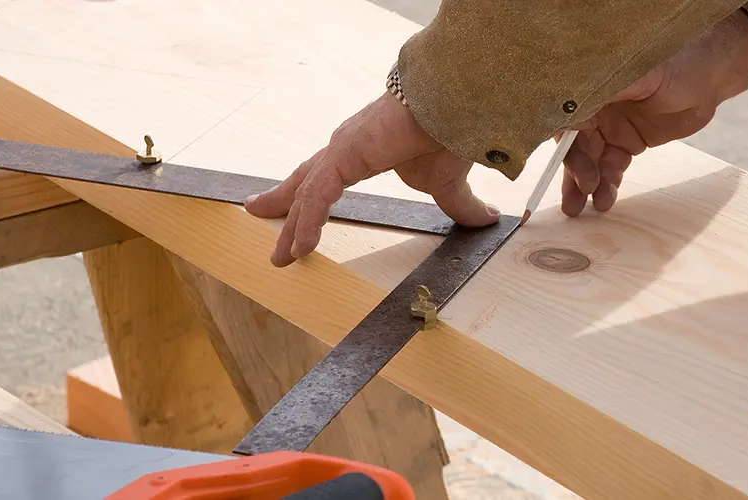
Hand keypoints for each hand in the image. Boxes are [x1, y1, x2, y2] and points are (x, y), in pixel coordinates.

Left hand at [244, 92, 498, 267]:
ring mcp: (341, 149)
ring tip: (281, 257)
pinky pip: (318, 195)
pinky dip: (308, 221)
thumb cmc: (449, 134)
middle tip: (261, 223)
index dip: (303, 198)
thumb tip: (485, 221)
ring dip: (292, 226)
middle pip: (304, 183)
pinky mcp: (346, 154)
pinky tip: (300, 246)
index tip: (285, 212)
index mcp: (361, 153)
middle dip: (282, 205)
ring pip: (307, 193)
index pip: (323, 179)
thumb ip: (459, 206)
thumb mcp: (448, 184)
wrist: (457, 107)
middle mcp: (344, 148)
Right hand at [559, 9, 747, 215]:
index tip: (571, 169)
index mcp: (588, 86)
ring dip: (586, 184)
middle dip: (574, 172)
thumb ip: (602, 90)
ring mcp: (610, 126)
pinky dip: (607, 184)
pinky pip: (612, 166)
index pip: (564, 120)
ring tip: (584, 208)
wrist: (708, 76)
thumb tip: (570, 110)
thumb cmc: (673, 63)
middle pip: (575, 144)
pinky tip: (605, 199)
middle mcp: (594, 107)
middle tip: (577, 198)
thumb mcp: (635, 74)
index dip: (564, 147)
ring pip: (591, 160)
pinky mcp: (627, 142)